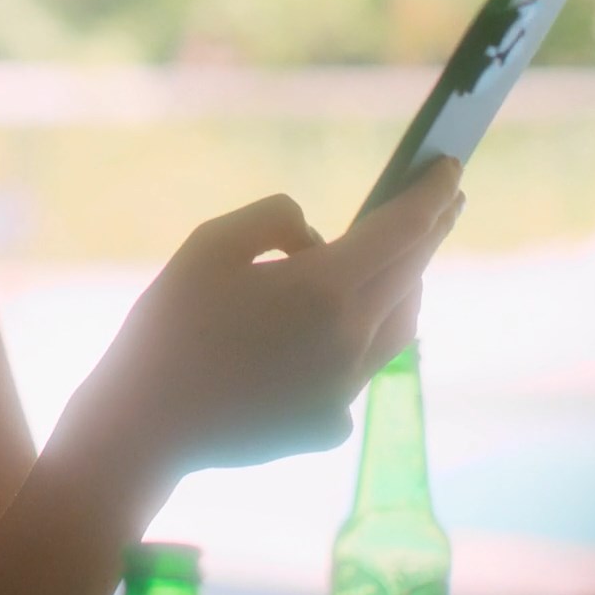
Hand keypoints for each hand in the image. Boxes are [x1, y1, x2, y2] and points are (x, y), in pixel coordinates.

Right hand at [92, 157, 464, 474]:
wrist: (143, 428)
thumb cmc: (167, 328)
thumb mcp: (209, 244)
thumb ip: (275, 218)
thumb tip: (315, 237)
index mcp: (324, 290)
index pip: (403, 230)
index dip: (430, 194)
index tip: (450, 167)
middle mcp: (350, 342)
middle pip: (411, 276)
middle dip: (433, 232)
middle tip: (447, 201)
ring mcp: (345, 391)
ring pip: (397, 327)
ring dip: (405, 286)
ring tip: (400, 261)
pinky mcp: (329, 425)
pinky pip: (359, 370)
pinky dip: (356, 339)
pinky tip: (329, 334)